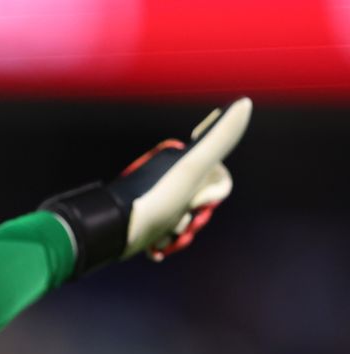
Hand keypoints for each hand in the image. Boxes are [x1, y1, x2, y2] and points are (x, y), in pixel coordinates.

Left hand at [40, 98, 251, 275]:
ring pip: (185, 223)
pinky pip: (165, 235)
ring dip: (176, 234)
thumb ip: (220, 137)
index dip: (211, 197)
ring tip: (160, 236)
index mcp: (182, 162)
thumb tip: (245, 102)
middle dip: (193, 220)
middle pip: (202, 205)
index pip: (218, 182)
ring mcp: (158, 202)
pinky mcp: (146, 222)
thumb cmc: (155, 199)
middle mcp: (170, 179)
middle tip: (176, 226)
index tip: (195, 201)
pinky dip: (162, 243)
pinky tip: (152, 246)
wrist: (113, 230)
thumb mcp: (191, 167)